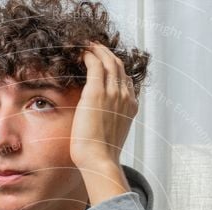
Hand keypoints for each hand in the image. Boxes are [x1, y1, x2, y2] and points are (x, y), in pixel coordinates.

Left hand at [70, 42, 138, 172]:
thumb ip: (110, 122)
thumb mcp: (111, 135)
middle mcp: (125, 97)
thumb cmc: (101, 154)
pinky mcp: (96, 93)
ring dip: (97, 50)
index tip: (103, 63)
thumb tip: (101, 122)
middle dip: (106, 53)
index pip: (125, 79)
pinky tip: (80, 52)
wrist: (99, 161)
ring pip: (108, 61)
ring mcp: (113, 93)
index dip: (114, 67)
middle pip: (118, 65)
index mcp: (131, 107)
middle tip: (93, 47)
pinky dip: (88, 54)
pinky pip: (94, 64)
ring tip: (86, 45)